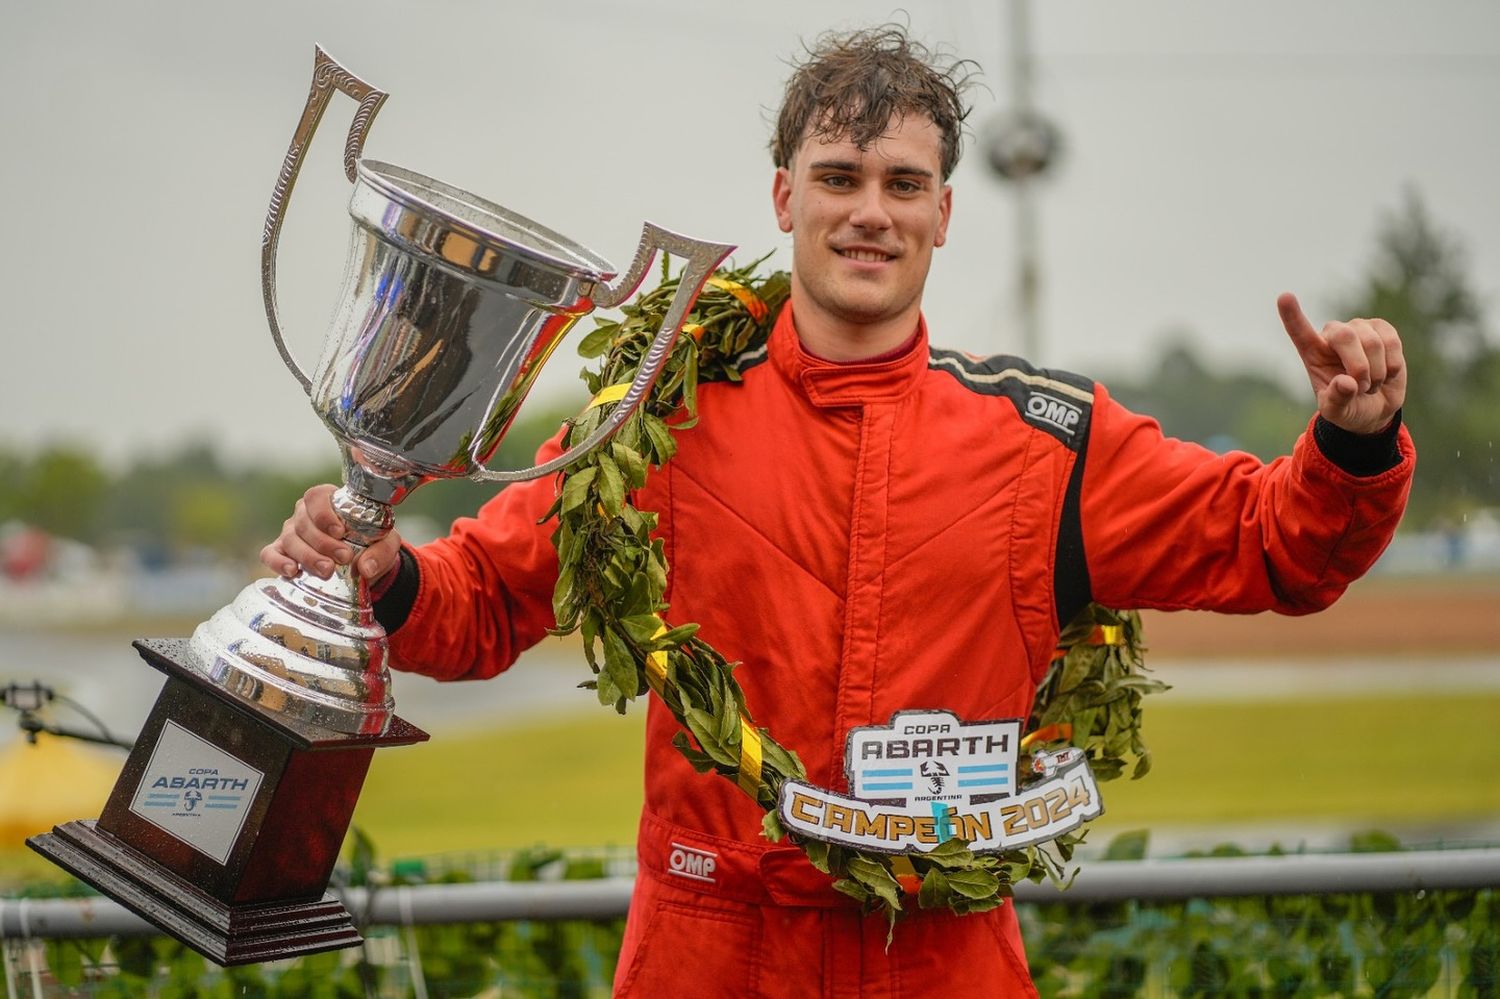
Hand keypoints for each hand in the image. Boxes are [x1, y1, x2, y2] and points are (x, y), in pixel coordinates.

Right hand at [259, 484, 403, 582]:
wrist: (362, 563)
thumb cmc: (372, 544)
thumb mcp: (386, 543)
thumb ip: (381, 551)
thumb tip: (366, 568)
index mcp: (328, 502)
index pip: (316, 497)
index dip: (324, 514)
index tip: (340, 532)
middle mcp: (305, 514)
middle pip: (304, 522)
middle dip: (323, 542)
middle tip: (343, 558)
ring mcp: (290, 532)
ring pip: (289, 540)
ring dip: (308, 556)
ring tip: (327, 571)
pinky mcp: (280, 552)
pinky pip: (270, 554)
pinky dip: (278, 562)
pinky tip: (293, 572)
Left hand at [1277, 292, 1405, 434]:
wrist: (1375, 408)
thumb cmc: (1348, 407)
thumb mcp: (1336, 412)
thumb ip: (1336, 399)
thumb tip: (1346, 383)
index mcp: (1313, 353)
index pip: (1299, 332)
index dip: (1292, 315)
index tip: (1284, 297)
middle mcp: (1333, 335)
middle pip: (1344, 336)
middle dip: (1358, 366)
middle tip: (1361, 388)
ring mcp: (1359, 329)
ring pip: (1373, 343)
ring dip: (1376, 373)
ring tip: (1370, 385)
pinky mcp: (1382, 329)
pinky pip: (1392, 343)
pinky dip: (1391, 367)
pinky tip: (1385, 375)